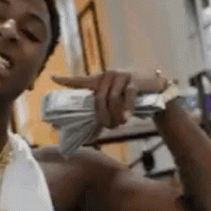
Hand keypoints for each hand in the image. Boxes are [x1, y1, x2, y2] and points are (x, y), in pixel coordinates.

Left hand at [51, 70, 168, 128]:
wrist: (158, 90)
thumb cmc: (133, 98)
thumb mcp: (115, 103)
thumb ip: (103, 111)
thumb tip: (90, 134)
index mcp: (100, 80)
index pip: (79, 80)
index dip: (65, 80)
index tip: (51, 77)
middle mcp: (108, 75)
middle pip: (98, 99)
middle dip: (103, 117)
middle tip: (109, 127)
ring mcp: (121, 76)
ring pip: (111, 100)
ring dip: (115, 116)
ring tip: (119, 124)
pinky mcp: (135, 81)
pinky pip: (126, 97)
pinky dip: (126, 110)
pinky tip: (126, 118)